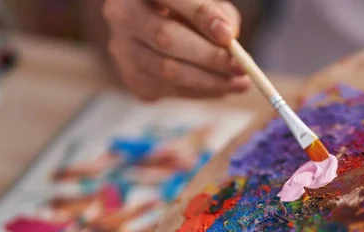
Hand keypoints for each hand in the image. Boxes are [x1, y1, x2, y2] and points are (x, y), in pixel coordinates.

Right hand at [103, 0, 250, 101]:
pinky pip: (170, 89)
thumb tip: (228, 36)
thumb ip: (216, 13)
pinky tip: (221, 88)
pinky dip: (200, 91)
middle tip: (241, 67)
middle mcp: (122, 15)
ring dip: (210, 81)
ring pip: (167, 70)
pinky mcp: (132, 77)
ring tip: (240, 83)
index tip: (229, 36)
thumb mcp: (201, 1)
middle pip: (166, 38)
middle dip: (209, 56)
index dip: (200, 15)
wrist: (151, 28)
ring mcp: (122, 49)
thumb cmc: (184, 9)